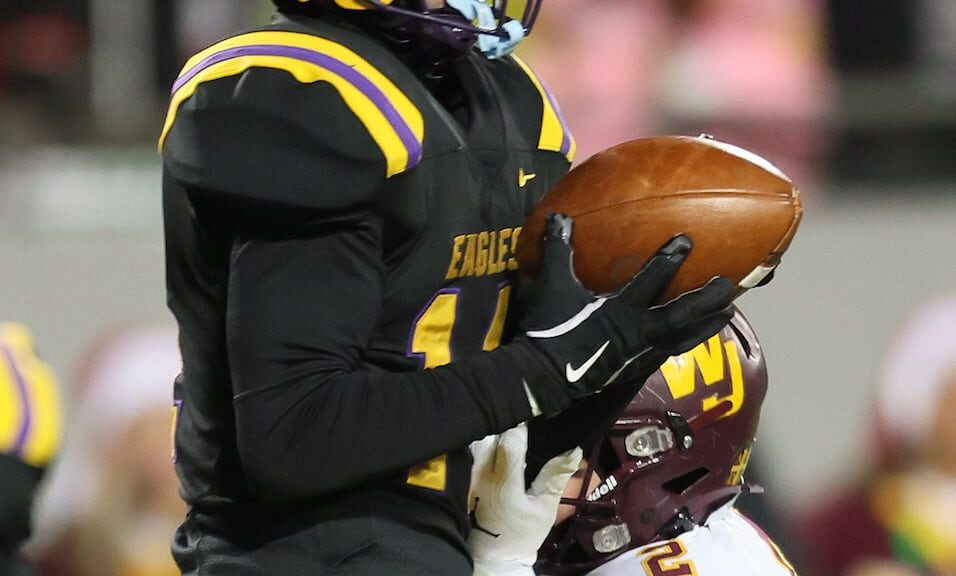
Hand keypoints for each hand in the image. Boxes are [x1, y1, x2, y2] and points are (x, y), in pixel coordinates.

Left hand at [468, 424, 581, 575]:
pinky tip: (495, 450)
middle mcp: (481, 476)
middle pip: (490, 436)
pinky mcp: (461, 480)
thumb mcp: (544, 508)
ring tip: (510, 439)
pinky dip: (483, 447)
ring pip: (478, 442)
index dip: (522, 428)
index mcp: (504, 484)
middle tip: (522, 430)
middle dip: (506, 428)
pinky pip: (470, 454)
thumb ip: (556, 477)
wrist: (493, 555)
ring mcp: (468, 478)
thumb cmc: (522, 533)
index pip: (510, 442)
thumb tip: (574, 450)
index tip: (533, 423)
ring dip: (493, 435)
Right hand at [516, 213, 734, 415]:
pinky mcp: (635, 369)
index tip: (687, 241)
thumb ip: (559, 250)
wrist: (541, 377)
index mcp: (621, 309)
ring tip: (728, 312)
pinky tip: (694, 336)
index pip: (652, 281)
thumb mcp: (553, 285)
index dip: (669, 260)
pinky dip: (686, 342)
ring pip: (683, 338)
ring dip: (707, 325)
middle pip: (682, 315)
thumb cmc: (550, 328)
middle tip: (728, 284)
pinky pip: (669, 353)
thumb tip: (559, 216)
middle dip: (706, 299)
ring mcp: (640, 353)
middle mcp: (638, 332)